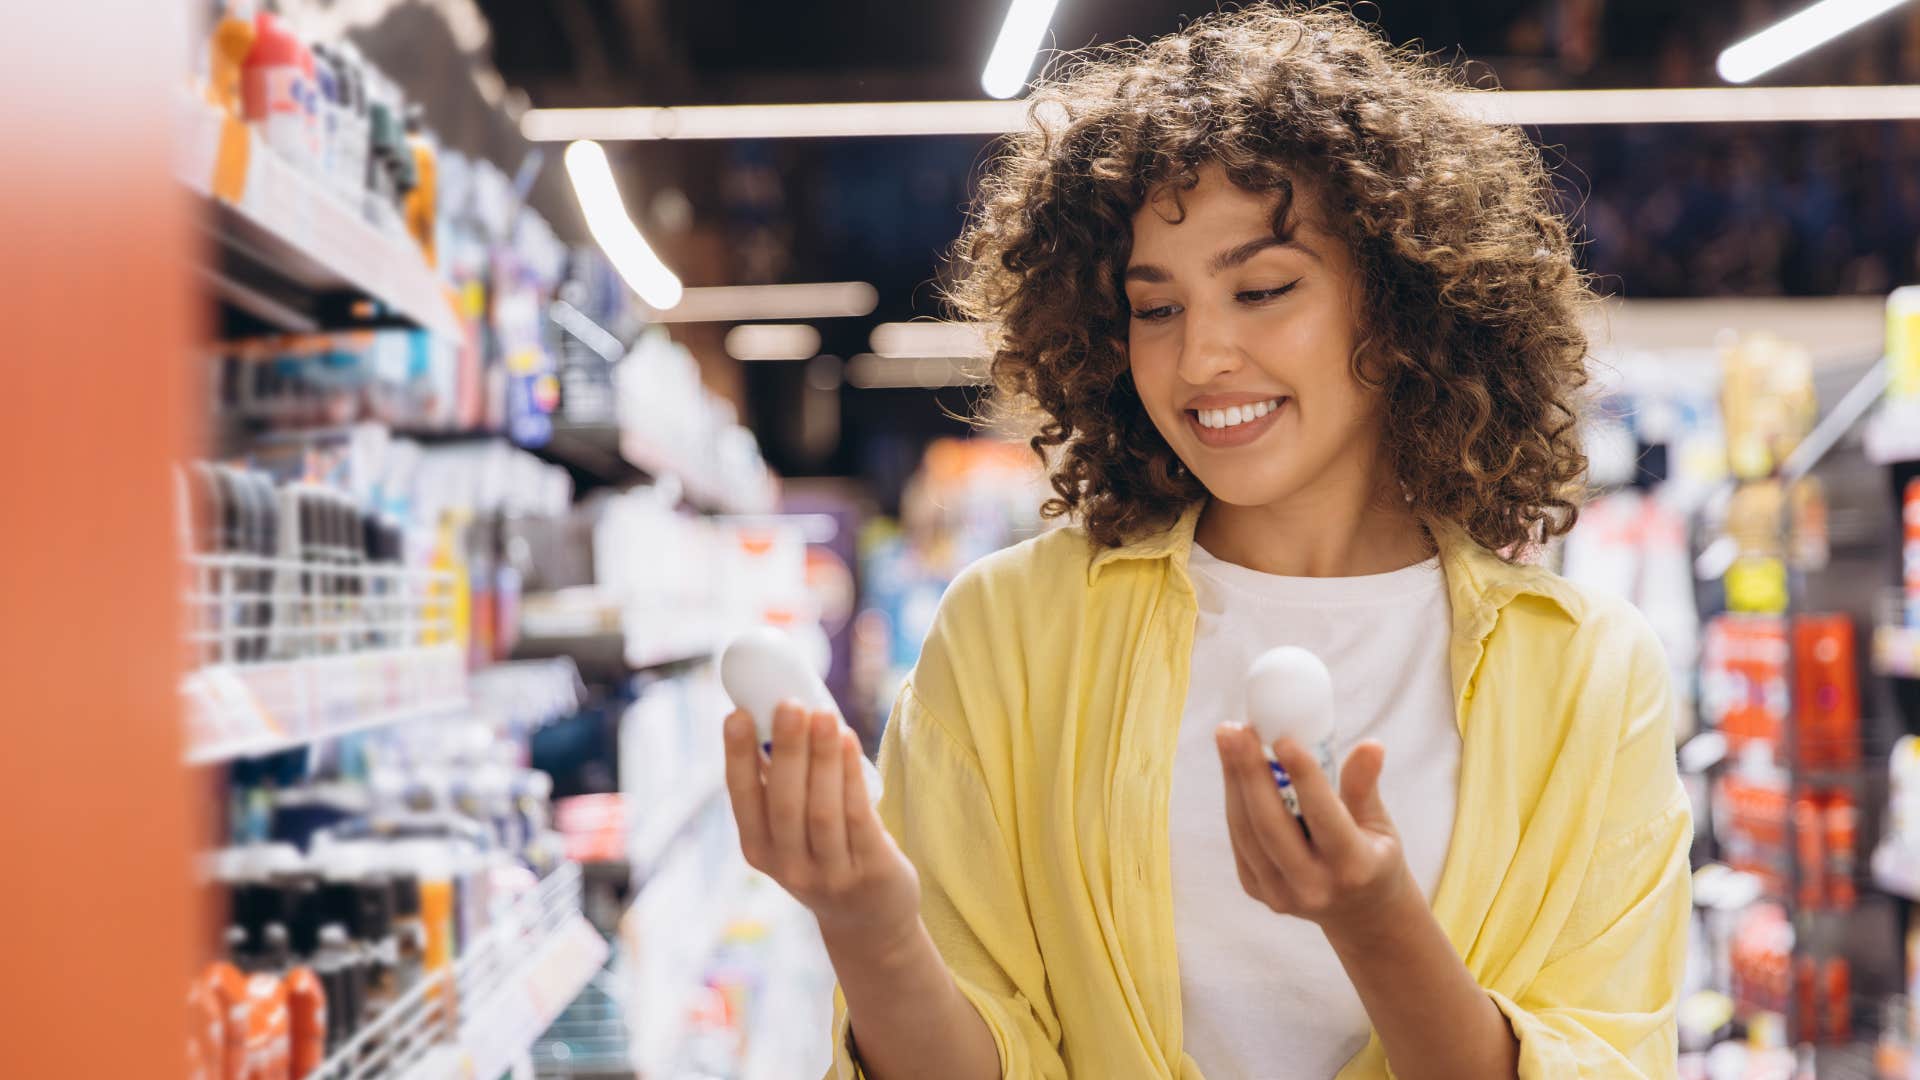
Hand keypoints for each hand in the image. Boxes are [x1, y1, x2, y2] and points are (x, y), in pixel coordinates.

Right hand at [723, 702, 921, 942]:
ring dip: (822, 758)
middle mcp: (788, 867)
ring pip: (822, 810)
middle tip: (789, 703)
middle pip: (785, 803)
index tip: (736, 714)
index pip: (743, 799)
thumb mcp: (791, 834)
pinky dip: (851, 776)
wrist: (869, 921)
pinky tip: (849, 741)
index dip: (737, 757)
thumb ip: (781, 787)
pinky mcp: (870, 871)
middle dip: (786, 750)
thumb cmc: (826, 856)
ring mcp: (830, 874)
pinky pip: (858, 818)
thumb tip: (775, 716)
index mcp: (759, 850)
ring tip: (824, 714)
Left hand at [1214, 723, 1414, 936]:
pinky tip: (1231, 765)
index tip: (1284, 738)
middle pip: (1271, 825)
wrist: (1359, 914)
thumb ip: (1365, 787)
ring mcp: (1280, 894)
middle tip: (1236, 729)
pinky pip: (1238, 839)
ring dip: (1233, 780)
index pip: (1324, 816)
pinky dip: (1233, 799)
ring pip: (1246, 830)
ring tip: (1227, 737)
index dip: (1303, 777)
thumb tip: (1371, 745)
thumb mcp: (1380, 825)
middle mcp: (1314, 887)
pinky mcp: (1257, 891)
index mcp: (1354, 868)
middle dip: (1249, 773)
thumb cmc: (1373, 856)